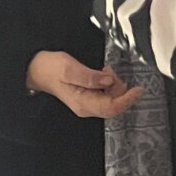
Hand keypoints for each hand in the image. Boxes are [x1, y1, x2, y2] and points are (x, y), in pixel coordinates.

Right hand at [25, 51, 141, 117]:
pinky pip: (107, 93)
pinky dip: (109, 82)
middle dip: (118, 86)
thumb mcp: (69, 69)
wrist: (38, 69)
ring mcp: (89, 103)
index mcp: (83, 103)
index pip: (111, 107)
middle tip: (107, 70)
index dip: (127, 99)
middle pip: (115, 103)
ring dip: (113, 83)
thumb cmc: (51, 68)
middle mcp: (88, 107)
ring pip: (113, 98)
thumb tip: (108, 81)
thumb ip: (90, 76)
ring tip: (102, 70)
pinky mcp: (90, 97)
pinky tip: (101, 73)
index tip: (138, 89)